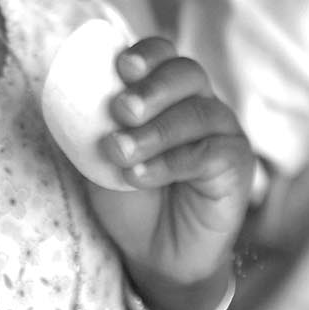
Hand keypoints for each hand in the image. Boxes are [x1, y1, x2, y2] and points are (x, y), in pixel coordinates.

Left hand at [84, 38, 253, 309]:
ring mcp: (222, 131)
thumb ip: (93, 125)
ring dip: (153, 132)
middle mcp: (200, 102)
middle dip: (151, 88)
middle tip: (121, 110)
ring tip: (119, 153)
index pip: (164, 54)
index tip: (121, 67)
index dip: (146, 55)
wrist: (155, 254)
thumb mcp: (101, 156)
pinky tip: (139, 176)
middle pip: (186, 73)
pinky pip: (207, 152)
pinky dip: (169, 162)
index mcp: (167, 92)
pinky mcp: (236, 164)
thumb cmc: (130, 198)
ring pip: (196, 113)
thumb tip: (71, 96)